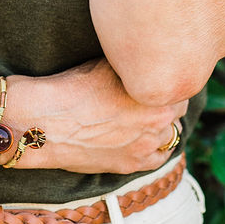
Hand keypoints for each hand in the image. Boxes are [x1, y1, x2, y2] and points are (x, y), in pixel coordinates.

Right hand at [12, 57, 188, 175]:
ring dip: (164, 126)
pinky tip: (146, 139)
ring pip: (171, 136)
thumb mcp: (107, 64)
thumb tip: (145, 58)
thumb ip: (134, 66)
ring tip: (149, 117)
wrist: (45, 121)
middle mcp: (156, 123)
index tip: (160, 78)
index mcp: (155, 95)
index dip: (168, 81)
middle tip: (155, 96)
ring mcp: (144, 147)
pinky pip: (158, 159)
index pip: (180, 87)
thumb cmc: (71, 88)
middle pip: (178, 112)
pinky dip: (156, 148)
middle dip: (168, 104)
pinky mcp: (129, 165)